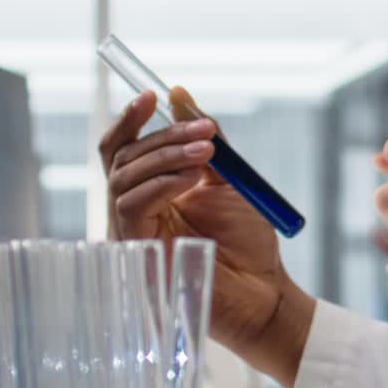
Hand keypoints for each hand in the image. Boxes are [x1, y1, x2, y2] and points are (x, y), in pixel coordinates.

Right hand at [99, 88, 313, 387]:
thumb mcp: (227, 180)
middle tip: (206, 132)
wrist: (264, 293)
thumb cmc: (248, 245)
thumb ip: (203, 141)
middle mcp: (135, 211)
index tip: (151, 95)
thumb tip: (178, 93)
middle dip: (164, 135)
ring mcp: (131, 233)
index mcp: (153, 193)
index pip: (125, 150)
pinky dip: (162, 185)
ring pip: (125, 178)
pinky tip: (192, 180)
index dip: (130, 120)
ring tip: (207, 155)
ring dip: (167, 157)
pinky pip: (132, 206)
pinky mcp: (136, 252)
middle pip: (123, 158)